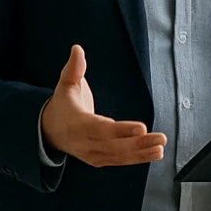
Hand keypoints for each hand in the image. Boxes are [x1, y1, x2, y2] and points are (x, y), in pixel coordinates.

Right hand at [41, 45, 166, 167]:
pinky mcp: (99, 160)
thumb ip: (74, 68)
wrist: (50, 130)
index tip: (141, 128)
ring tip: (160, 147)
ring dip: (142, 153)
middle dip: (139, 143)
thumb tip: (77, 49)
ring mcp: (92, 154)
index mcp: (77, 124)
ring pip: (119, 156)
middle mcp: (85, 143)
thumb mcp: (65, 84)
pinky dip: (138, 158)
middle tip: (161, 138)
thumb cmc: (63, 105)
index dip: (121, 130)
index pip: (101, 129)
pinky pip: (120, 161)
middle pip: (114, 146)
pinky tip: (155, 152)